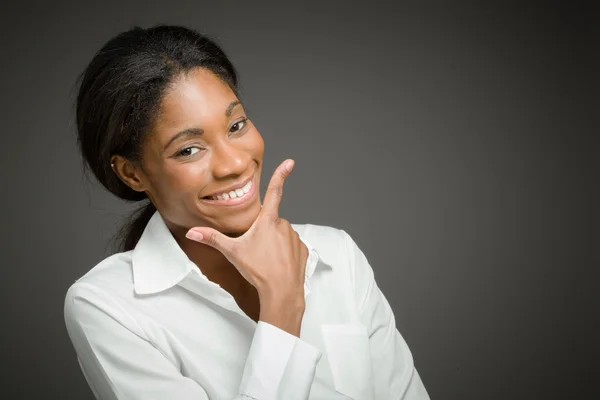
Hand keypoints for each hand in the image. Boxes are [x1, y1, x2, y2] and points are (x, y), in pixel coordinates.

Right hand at [185, 159, 308, 333]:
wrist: (282, 292)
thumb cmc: (258, 270)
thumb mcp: (232, 252)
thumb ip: (212, 239)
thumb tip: (192, 232)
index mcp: (268, 221)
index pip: (275, 191)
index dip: (281, 175)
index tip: (290, 162)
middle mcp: (284, 225)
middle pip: (271, 222)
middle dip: (263, 231)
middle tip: (256, 250)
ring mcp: (295, 237)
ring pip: (281, 234)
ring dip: (273, 242)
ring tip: (266, 259)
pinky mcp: (303, 250)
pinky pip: (291, 246)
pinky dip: (284, 252)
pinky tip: (278, 264)